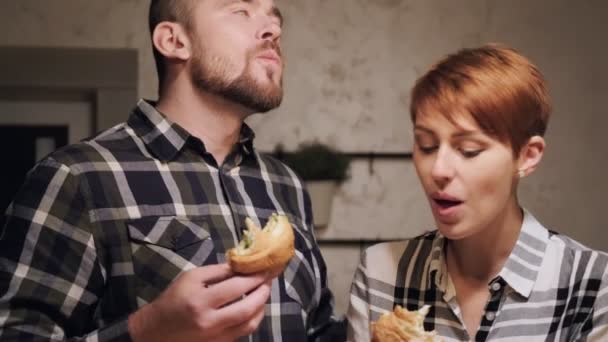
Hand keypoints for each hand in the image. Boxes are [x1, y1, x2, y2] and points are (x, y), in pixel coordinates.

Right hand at [128, 263, 273, 341]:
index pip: (236, 287)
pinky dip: (252, 318)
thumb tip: (242, 266)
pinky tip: (254, 307)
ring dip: (261, 307)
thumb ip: (218, 271)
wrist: (156, 330)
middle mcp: (210, 322)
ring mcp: (216, 337)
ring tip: (263, 292)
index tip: (266, 268)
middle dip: (263, 292)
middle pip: (248, 308)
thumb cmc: (174, 299)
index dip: (255, 277)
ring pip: (250, 324)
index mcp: (201, 301)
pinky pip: (243, 332)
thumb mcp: (191, 278)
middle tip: (269, 280)